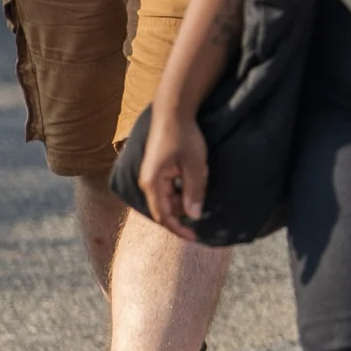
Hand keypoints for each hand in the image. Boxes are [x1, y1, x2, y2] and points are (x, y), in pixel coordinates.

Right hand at [138, 105, 210, 242]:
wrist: (173, 112)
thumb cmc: (184, 137)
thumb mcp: (195, 165)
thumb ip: (194, 191)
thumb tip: (194, 216)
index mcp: (152, 183)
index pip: (163, 216)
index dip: (178, 229)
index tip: (195, 237)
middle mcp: (148, 182)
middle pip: (165, 208)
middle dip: (183, 215)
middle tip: (202, 220)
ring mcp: (152, 176)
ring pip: (168, 198)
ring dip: (184, 202)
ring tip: (201, 198)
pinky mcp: (158, 170)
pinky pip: (169, 188)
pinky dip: (182, 191)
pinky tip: (195, 186)